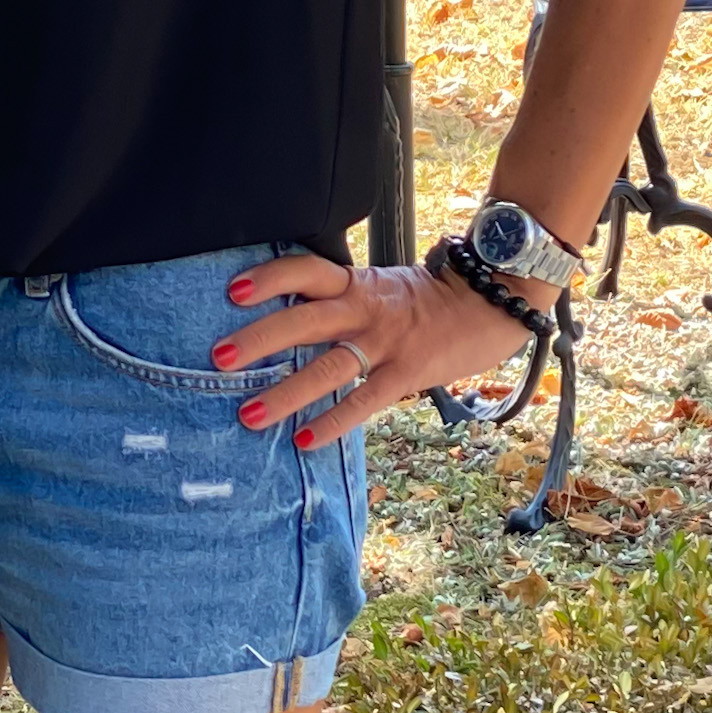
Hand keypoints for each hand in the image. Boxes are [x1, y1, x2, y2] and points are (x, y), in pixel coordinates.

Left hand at [210, 248, 540, 452]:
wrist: (493, 303)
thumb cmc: (429, 300)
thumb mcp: (382, 286)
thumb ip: (342, 297)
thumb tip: (290, 314)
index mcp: (357, 283)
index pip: (307, 271)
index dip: (271, 279)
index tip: (233, 292)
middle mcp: (366, 309)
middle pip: (305, 320)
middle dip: (259, 340)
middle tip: (218, 359)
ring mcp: (387, 342)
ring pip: (328, 366)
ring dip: (285, 392)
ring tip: (248, 415)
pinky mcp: (407, 373)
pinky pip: (365, 400)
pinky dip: (334, 422)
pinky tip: (305, 441)